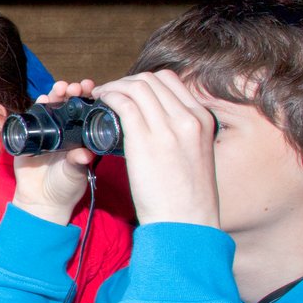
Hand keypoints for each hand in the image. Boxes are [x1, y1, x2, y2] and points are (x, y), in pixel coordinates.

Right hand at [10, 80, 101, 223]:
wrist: (42, 200)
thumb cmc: (65, 187)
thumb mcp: (75, 175)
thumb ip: (78, 163)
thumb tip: (84, 154)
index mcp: (80, 135)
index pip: (86, 111)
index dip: (89, 97)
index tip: (94, 89)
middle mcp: (64, 129)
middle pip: (68, 103)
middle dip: (73, 90)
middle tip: (77, 87)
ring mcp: (46, 130)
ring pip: (51, 105)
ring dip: (55, 93)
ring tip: (61, 88)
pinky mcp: (28, 135)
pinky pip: (31, 117)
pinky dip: (36, 106)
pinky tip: (42, 100)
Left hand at [92, 69, 219, 226]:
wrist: (186, 223)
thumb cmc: (187, 199)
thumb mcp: (196, 156)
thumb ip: (184, 136)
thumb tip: (160, 126)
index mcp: (202, 120)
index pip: (171, 81)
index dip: (145, 82)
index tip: (129, 92)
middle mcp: (189, 118)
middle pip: (152, 80)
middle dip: (126, 81)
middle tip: (111, 93)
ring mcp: (168, 128)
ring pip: (136, 87)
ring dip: (114, 87)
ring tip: (101, 97)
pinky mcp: (145, 140)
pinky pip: (123, 103)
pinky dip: (108, 97)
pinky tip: (100, 103)